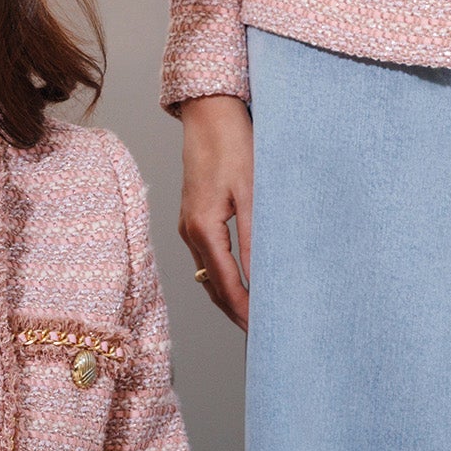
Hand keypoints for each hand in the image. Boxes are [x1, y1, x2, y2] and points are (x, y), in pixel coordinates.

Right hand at [177, 93, 252, 330]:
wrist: (209, 114)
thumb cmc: (234, 145)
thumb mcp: (252, 191)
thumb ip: (255, 237)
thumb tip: (262, 276)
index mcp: (203, 228)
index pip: (225, 283)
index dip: (244, 310)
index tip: (261, 332)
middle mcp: (190, 232)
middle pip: (212, 286)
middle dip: (235, 312)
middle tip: (258, 336)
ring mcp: (188, 225)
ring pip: (208, 274)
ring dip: (228, 297)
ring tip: (252, 317)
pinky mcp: (194, 217)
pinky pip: (208, 259)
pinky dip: (223, 277)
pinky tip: (239, 282)